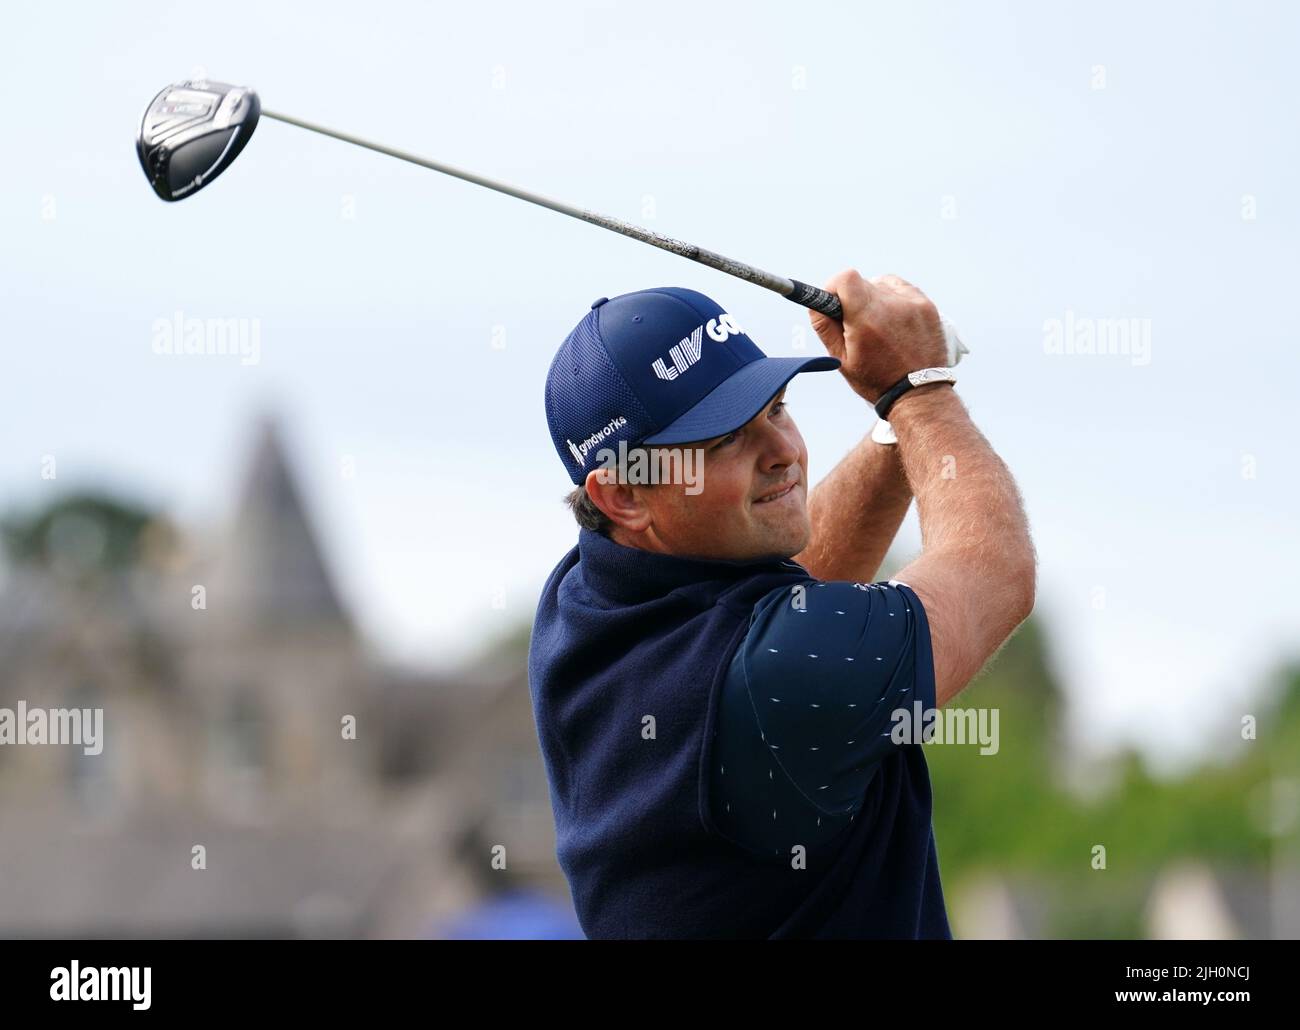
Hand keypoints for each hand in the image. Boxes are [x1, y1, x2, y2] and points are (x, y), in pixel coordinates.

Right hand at [808, 269, 948, 402]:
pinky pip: (901, 289)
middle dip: (852, 298)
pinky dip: (893, 299)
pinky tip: (893, 320)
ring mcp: (912, 304)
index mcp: (866, 320)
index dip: (834, 286)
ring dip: (873, 297)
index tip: (832, 300)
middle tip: (855, 322)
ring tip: (877, 323)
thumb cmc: (876, 380)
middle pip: (861, 282)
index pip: (846, 278)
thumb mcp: (842, 360)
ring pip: (881, 284)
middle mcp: (890, 307)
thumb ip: (825, 328)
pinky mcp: (926, 305)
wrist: (918, 394)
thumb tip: (815, 304)